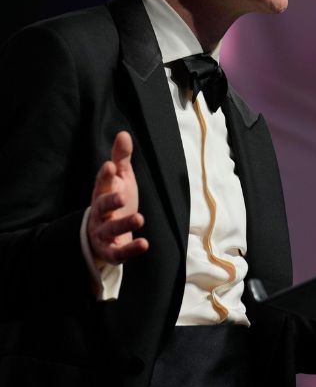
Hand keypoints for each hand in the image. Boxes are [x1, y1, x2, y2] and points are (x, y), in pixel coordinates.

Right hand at [87, 131, 147, 264]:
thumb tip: (123, 133)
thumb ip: (121, 159)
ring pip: (110, 229)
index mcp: (102, 193)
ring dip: (124, 224)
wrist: (104, 235)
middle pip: (102, 206)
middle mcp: (100, 213)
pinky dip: (130, 250)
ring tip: (140, 218)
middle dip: (111, 201)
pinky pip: (118, 252)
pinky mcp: (110, 250)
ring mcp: (103, 232)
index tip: (109, 166)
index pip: (102, 183)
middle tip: (123, 196)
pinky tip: (144, 244)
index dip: (105, 175)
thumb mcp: (120, 178)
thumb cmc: (114, 200)